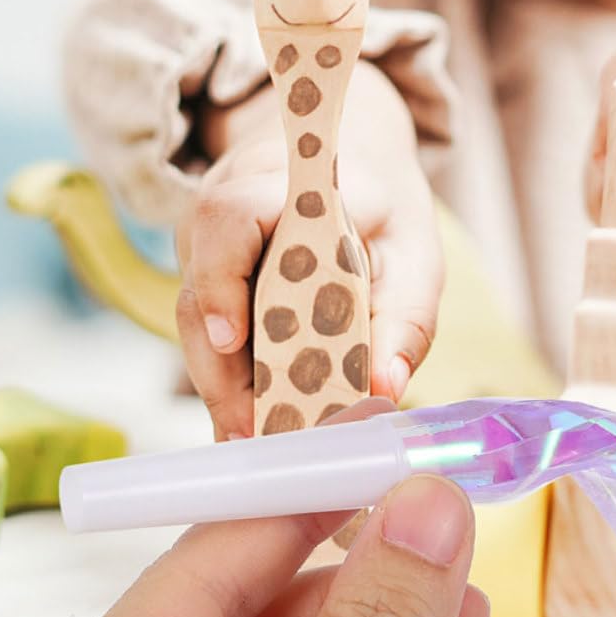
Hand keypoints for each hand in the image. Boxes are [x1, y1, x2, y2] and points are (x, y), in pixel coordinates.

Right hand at [175, 62, 443, 440]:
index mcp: (276, 189)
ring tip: (257, 447)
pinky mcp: (213, 296)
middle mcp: (222, 224)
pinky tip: (257, 434)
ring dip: (227, 394)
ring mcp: (207, 260)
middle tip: (256, 434)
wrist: (353, 170)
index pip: (228, 222)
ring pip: (201, 332)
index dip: (221, 279)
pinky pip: (215, 346)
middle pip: (200, 298)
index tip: (230, 337)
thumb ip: (405, 321)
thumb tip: (385, 389)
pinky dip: (236, 391)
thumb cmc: (386, 213)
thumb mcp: (415, 256)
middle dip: (223, 375)